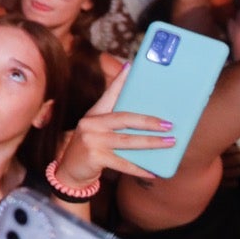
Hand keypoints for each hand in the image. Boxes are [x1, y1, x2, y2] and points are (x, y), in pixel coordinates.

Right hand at [53, 63, 172, 187]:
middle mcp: (91, 124)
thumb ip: (116, 124)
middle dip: (149, 121)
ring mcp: (92, 140)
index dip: (120, 81)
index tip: (132, 66)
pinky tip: (154, 170)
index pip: (109, 94)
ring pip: (127, 141)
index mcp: (94, 114)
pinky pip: (123, 163)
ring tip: (169, 143)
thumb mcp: (98, 131)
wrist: (69, 171)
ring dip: (151, 142)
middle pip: (124, 119)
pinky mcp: (94, 157)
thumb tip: (146, 120)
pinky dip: (139, 168)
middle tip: (169, 124)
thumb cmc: (91, 149)